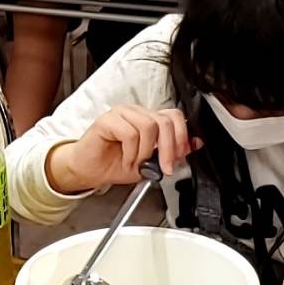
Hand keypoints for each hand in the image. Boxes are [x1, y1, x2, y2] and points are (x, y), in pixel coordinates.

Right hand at [46, 105, 197, 193]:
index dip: (181, 136)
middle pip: (164, 121)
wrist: (89, 171)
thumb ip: (171, 153)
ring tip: (136, 164)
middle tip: (164, 168)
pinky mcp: (106, 120)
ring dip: (145, 153)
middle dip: (168, 149)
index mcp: (148, 119)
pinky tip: (125, 160)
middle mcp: (136, 113)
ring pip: (148, 126)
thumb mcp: (150, 164)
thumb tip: (194, 144)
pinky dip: (131, 153)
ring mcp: (121, 114)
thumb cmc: (114, 164)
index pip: (174, 116)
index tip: (179, 157)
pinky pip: (129, 134)